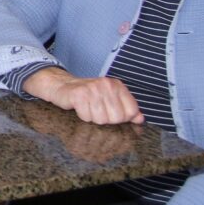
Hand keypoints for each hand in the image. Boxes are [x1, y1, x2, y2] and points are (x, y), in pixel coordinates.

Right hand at [28, 69, 143, 125]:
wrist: (63, 86)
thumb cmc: (89, 95)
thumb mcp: (110, 98)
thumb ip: (127, 108)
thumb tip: (140, 119)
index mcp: (117, 85)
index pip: (131, 111)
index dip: (122, 118)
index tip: (111, 112)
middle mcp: (106, 84)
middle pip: (116, 118)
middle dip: (106, 119)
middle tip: (97, 110)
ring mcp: (92, 89)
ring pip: (101, 119)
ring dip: (93, 118)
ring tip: (88, 108)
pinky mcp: (79, 95)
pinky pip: (87, 117)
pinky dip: (82, 116)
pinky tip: (80, 108)